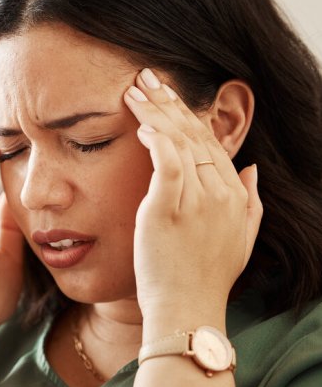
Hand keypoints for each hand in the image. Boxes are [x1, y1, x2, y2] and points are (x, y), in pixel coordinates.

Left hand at [123, 69, 262, 328]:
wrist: (187, 309)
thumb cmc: (205, 278)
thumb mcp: (239, 238)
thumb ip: (249, 201)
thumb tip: (251, 169)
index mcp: (234, 195)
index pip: (209, 142)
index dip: (187, 115)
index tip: (168, 96)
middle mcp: (220, 193)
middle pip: (193, 135)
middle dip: (169, 102)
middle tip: (146, 77)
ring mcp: (196, 201)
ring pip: (178, 142)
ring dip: (155, 112)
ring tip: (135, 90)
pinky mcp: (167, 210)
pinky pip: (166, 164)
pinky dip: (156, 140)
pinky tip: (142, 123)